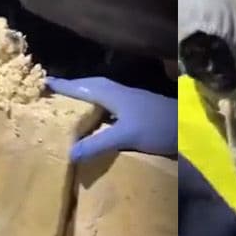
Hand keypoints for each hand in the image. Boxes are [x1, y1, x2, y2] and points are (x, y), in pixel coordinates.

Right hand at [47, 77, 176, 162]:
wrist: (191, 129)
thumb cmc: (158, 126)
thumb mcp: (126, 136)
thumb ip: (98, 144)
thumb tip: (69, 153)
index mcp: (113, 94)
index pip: (81, 87)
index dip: (63, 86)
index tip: (44, 83)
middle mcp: (120, 93)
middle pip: (91, 86)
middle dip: (72, 88)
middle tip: (54, 92)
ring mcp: (131, 101)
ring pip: (101, 95)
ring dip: (85, 97)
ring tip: (69, 105)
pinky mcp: (138, 110)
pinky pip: (110, 105)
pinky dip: (98, 108)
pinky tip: (97, 120)